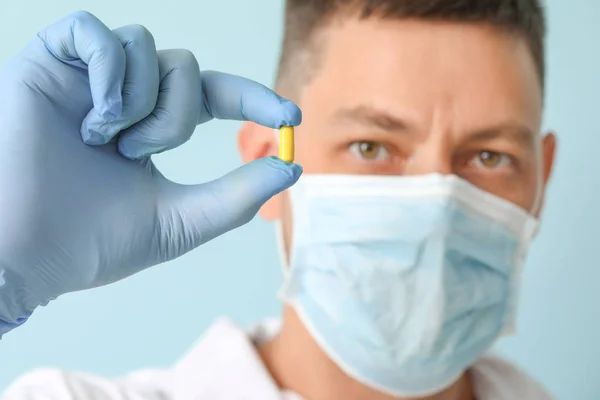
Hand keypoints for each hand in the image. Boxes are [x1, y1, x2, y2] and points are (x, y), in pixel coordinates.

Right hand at [0, 11, 301, 334]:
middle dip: (178, 115)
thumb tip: (290, 166)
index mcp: (151, 128)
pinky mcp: (47, 64)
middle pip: (185, 68)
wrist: (26, 254)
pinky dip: (108, 72)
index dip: (254, 99)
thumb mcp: (182, 221)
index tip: (290, 117)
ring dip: (142, 101)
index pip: (215, 96)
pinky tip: (92, 117)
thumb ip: (236, 196)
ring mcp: (87, 80)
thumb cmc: (95, 243)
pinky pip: (95, 32)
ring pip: (148, 47)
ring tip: (106, 141)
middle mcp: (124, 99)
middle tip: (138, 153)